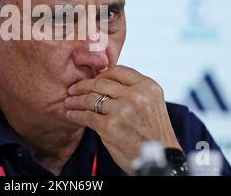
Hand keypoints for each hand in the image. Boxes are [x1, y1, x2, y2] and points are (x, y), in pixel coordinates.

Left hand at [64, 65, 181, 174]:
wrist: (161, 159)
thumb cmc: (154, 133)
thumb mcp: (151, 103)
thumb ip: (133, 91)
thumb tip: (104, 81)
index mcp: (147, 86)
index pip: (117, 71)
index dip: (101, 74)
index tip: (92, 79)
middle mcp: (136, 95)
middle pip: (101, 82)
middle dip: (83, 85)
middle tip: (73, 89)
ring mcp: (122, 110)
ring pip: (91, 98)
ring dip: (76, 100)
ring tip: (69, 102)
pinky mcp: (110, 126)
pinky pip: (87, 116)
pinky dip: (76, 115)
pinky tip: (71, 114)